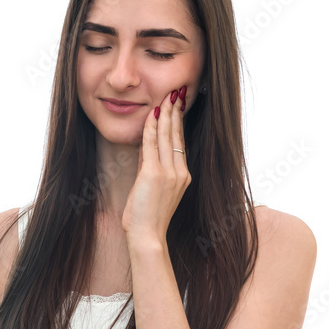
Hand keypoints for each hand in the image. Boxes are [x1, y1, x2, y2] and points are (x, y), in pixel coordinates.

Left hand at [122, 86, 189, 244]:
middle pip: (177, 135)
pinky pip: (153, 146)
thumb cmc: (147, 217)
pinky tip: (152, 115)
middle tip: (176, 92)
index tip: (177, 105)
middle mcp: (180, 172)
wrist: (147, 236)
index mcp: (182, 176)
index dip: (179, 122)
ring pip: (168, 137)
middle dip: (176, 112)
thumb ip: (151, 168)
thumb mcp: (152, 189)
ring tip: (167, 97)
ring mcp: (169, 173)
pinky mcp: (155, 174)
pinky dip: (152, 129)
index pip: (180, 142)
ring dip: (166, 115)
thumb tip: (145, 149)